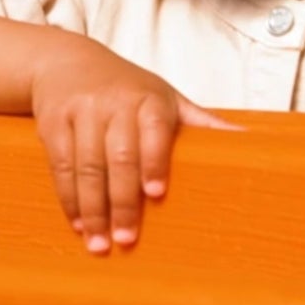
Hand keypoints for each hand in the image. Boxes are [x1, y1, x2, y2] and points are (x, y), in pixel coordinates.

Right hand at [28, 48, 237, 254]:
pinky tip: (78, 223)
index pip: (154, 130)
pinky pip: (60, 165)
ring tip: (99, 244)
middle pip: (118, 157)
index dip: (154, 161)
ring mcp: (81, 112)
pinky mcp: (53, 123)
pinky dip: (69, 198)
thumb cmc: (127, 88)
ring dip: (92, 209)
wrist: (66, 61)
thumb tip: (250, 142)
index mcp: (148, 99)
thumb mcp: (166, 98)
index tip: (155, 193)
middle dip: (121, 201)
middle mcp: (114, 103)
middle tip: (126, 239)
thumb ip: (202, 123)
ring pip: (86, 166)